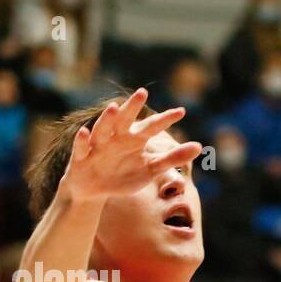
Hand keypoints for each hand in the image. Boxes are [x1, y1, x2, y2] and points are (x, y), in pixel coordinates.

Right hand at [61, 87, 199, 204]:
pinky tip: (85, 133)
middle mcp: (116, 137)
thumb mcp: (151, 168)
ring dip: (107, 119)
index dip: (166, 120)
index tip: (182, 111)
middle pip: (125, 120)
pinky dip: (83, 140)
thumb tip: (199, 146)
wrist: (94, 188)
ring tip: (114, 107)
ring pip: (102, 129)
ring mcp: (98, 145)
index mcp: (134, 139)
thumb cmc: (124, 174)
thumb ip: (173, 158)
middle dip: (132, 107)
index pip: (152, 127)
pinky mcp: (81, 157)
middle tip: (143, 93)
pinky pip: (81, 148)